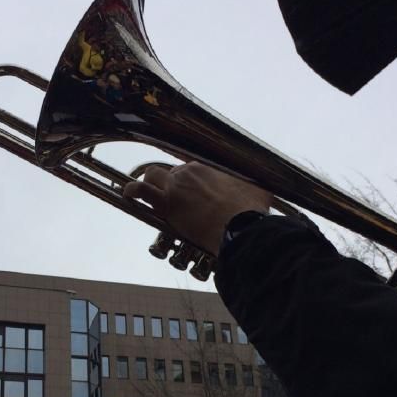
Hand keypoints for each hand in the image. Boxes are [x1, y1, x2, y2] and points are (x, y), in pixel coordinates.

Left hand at [123, 161, 273, 256]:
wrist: (239, 226)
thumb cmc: (249, 212)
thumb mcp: (259, 193)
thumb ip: (259, 189)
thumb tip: (268, 190)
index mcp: (208, 170)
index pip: (189, 170)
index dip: (186, 181)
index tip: (189, 192)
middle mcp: (189, 172)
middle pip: (171, 172)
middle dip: (169, 184)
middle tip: (172, 199)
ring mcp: (176, 186)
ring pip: (152, 175)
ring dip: (147, 182)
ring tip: (142, 190)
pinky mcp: (166, 203)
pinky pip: (141, 190)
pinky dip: (132, 191)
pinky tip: (127, 194)